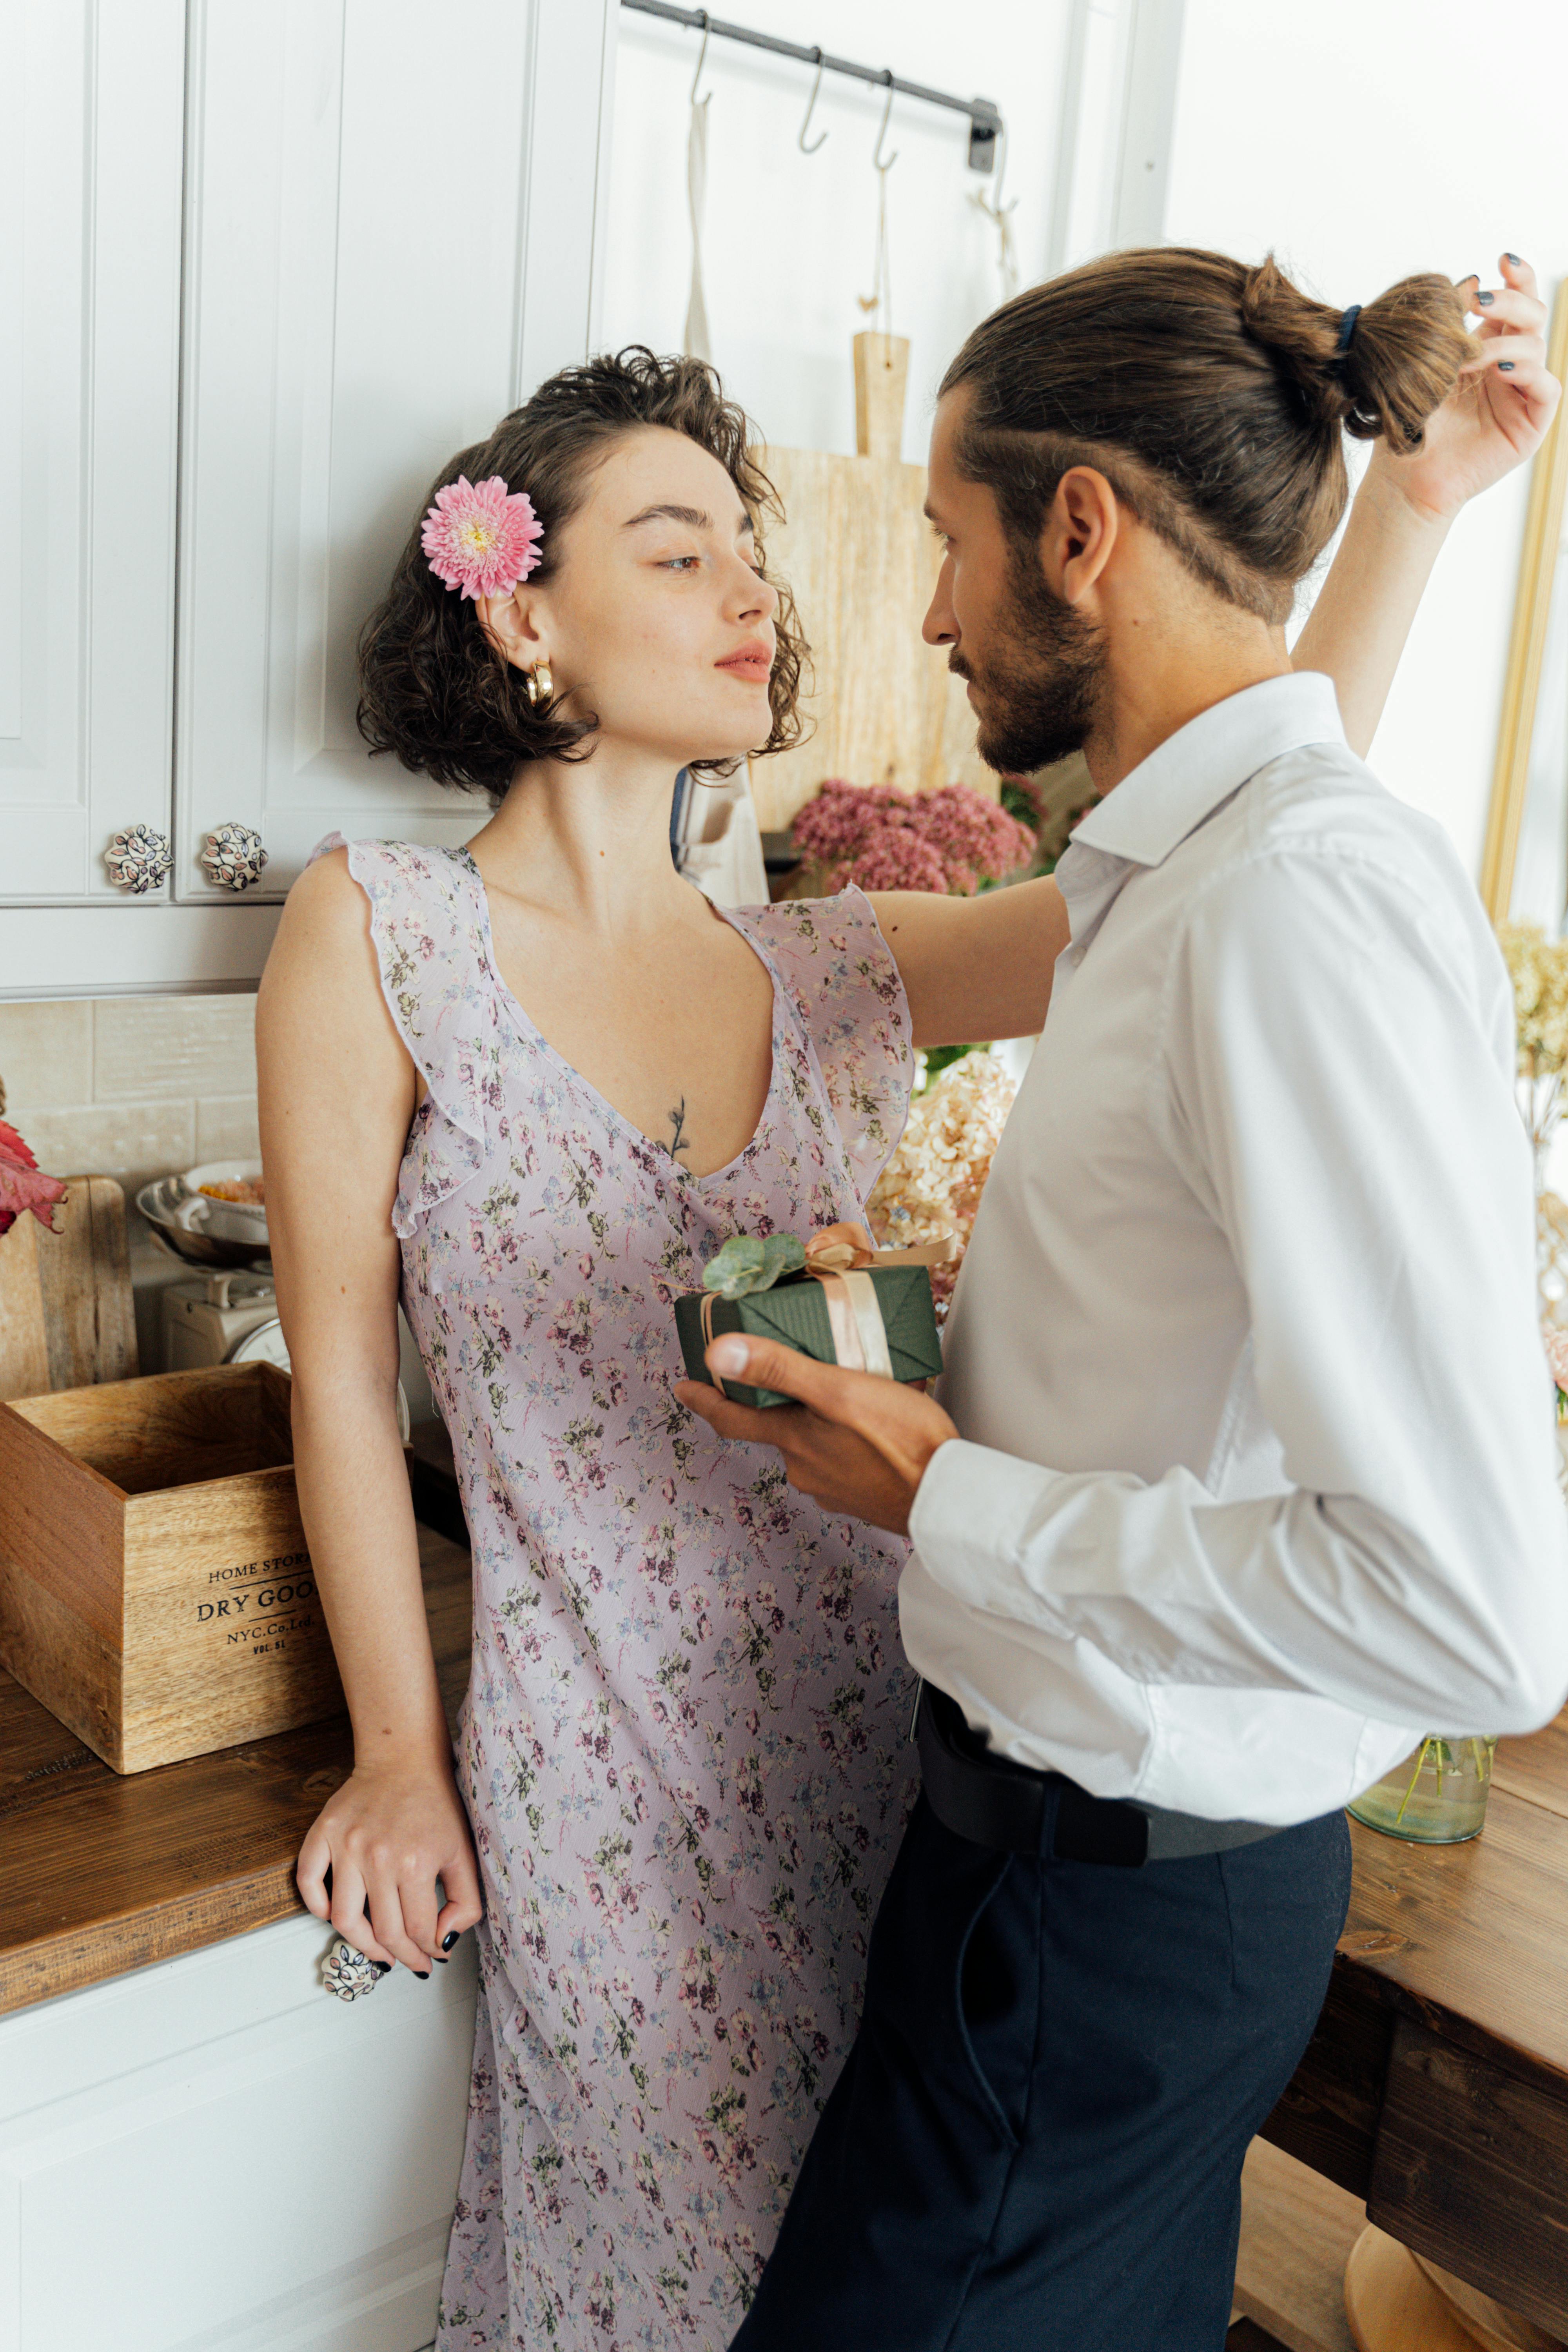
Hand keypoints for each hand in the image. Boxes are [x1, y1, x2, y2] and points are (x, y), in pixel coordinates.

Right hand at [296, 1758, 482, 1973]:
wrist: (404, 1759)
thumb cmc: (436, 1805)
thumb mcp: (463, 1852)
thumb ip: (465, 1902)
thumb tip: (443, 1942)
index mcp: (415, 1864)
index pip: (417, 1931)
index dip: (426, 1951)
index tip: (432, 1955)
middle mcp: (377, 1858)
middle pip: (382, 1932)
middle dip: (399, 1956)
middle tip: (408, 1962)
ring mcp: (345, 1846)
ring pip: (342, 1919)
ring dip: (361, 1944)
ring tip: (377, 1950)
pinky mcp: (323, 1833)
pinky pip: (307, 1881)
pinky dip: (316, 1906)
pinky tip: (334, 1915)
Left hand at [676, 1330, 957, 1535]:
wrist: (949, 1499)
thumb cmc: (901, 1442)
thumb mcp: (838, 1390)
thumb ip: (780, 1369)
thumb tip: (718, 1354)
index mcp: (793, 1439)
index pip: (733, 1418)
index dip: (705, 1399)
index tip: (683, 1387)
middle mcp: (804, 1468)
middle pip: (779, 1426)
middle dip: (783, 1400)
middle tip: (802, 1370)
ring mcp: (833, 1487)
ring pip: (813, 1442)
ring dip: (821, 1419)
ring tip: (851, 1393)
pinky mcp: (861, 1496)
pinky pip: (842, 1458)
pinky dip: (848, 1438)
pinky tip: (875, 1426)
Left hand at [1371, 254, 1559, 524]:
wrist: (1403, 477)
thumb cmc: (1409, 421)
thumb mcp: (1425, 362)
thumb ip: (1448, 323)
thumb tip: (1472, 280)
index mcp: (1488, 346)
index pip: (1515, 302)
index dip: (1518, 276)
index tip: (1502, 260)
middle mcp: (1510, 366)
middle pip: (1533, 316)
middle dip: (1512, 300)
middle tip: (1481, 302)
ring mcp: (1523, 394)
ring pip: (1538, 346)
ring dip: (1506, 342)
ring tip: (1473, 356)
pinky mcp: (1531, 424)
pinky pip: (1547, 387)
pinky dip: (1528, 372)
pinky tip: (1501, 367)